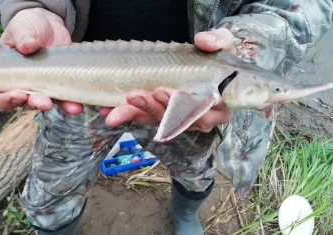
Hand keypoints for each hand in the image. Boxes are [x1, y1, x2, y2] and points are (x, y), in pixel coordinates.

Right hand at [0, 8, 83, 114]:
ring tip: (69, 107)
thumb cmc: (27, 27)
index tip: (17, 94)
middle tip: (43, 102)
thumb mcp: (21, 28)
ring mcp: (41, 87)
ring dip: (57, 106)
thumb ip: (21, 36)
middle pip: (24, 103)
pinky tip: (78, 105)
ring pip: (46, 103)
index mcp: (3, 75)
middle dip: (34, 103)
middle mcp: (21, 85)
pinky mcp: (59, 85)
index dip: (4, 99)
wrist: (49, 25)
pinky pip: (64, 98)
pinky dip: (71, 103)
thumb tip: (27, 45)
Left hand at [100, 28, 236, 132]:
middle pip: (176, 121)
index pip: (201, 113)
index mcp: (219, 107)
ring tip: (121, 102)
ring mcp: (178, 119)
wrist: (205, 60)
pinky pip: (144, 117)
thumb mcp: (223, 44)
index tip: (163, 92)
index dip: (181, 108)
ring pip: (158, 121)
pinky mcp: (161, 115)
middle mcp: (200, 118)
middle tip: (137, 95)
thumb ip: (218, 41)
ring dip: (138, 112)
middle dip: (154, 109)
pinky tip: (109, 110)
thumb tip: (203, 41)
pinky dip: (127, 113)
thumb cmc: (217, 57)